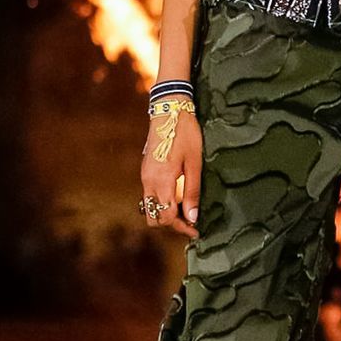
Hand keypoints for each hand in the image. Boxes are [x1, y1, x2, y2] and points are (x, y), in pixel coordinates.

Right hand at [140, 107, 201, 240]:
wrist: (169, 111)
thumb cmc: (186, 134)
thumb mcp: (194, 164)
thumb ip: (192, 192)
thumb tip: (192, 217)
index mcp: (161, 181)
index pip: (165, 217)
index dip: (181, 228)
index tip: (196, 230)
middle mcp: (148, 182)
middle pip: (153, 217)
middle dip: (171, 224)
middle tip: (190, 222)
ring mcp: (144, 176)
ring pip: (149, 207)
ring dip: (165, 213)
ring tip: (185, 210)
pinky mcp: (145, 170)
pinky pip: (149, 195)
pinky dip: (162, 202)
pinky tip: (177, 195)